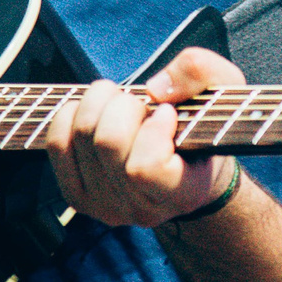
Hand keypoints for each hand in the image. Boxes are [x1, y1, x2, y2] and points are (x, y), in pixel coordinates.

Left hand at [43, 47, 239, 228]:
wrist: (187, 166)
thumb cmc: (206, 125)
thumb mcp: (225, 89)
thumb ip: (202, 72)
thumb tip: (155, 88)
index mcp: (183, 193)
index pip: (145, 167)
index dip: (153, 128)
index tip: (168, 114)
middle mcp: (142, 209)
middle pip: (108, 142)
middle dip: (123, 104)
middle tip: (141, 103)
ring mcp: (106, 207)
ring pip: (81, 137)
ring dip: (98, 103)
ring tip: (121, 103)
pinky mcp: (77, 196)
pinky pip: (57, 145)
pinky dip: (70, 115)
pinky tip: (93, 113)